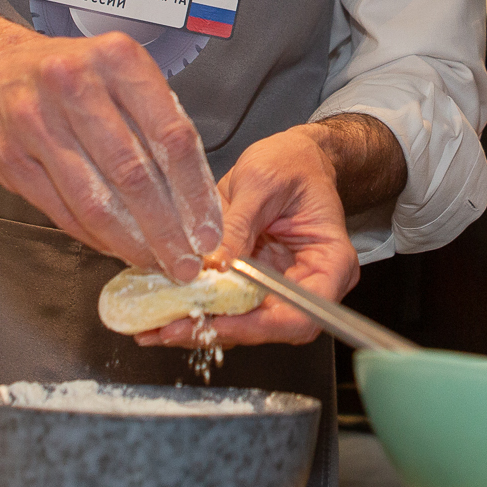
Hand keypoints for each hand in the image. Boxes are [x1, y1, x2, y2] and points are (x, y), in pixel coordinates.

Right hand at [0, 24, 222, 282]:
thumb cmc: (65, 71)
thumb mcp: (118, 71)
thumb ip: (155, 118)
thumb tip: (196, 192)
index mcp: (116, 60)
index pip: (170, 135)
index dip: (195, 191)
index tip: (208, 227)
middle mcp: (75, 85)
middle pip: (134, 174)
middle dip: (167, 228)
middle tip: (187, 261)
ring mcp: (37, 123)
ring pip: (96, 200)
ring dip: (132, 241)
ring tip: (156, 261)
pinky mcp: (12, 160)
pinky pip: (63, 210)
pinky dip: (95, 236)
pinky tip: (117, 246)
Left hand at [139, 124, 358, 348]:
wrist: (291, 156)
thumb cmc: (291, 161)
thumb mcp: (261, 182)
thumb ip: (237, 225)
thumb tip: (212, 265)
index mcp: (330, 262)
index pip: (300, 315)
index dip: (257, 326)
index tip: (217, 322)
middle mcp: (309, 285)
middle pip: (267, 327)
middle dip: (216, 331)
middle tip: (169, 330)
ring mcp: (280, 288)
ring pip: (242, 324)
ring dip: (198, 328)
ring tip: (155, 328)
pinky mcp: (253, 284)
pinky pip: (227, 306)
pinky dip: (195, 310)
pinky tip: (161, 312)